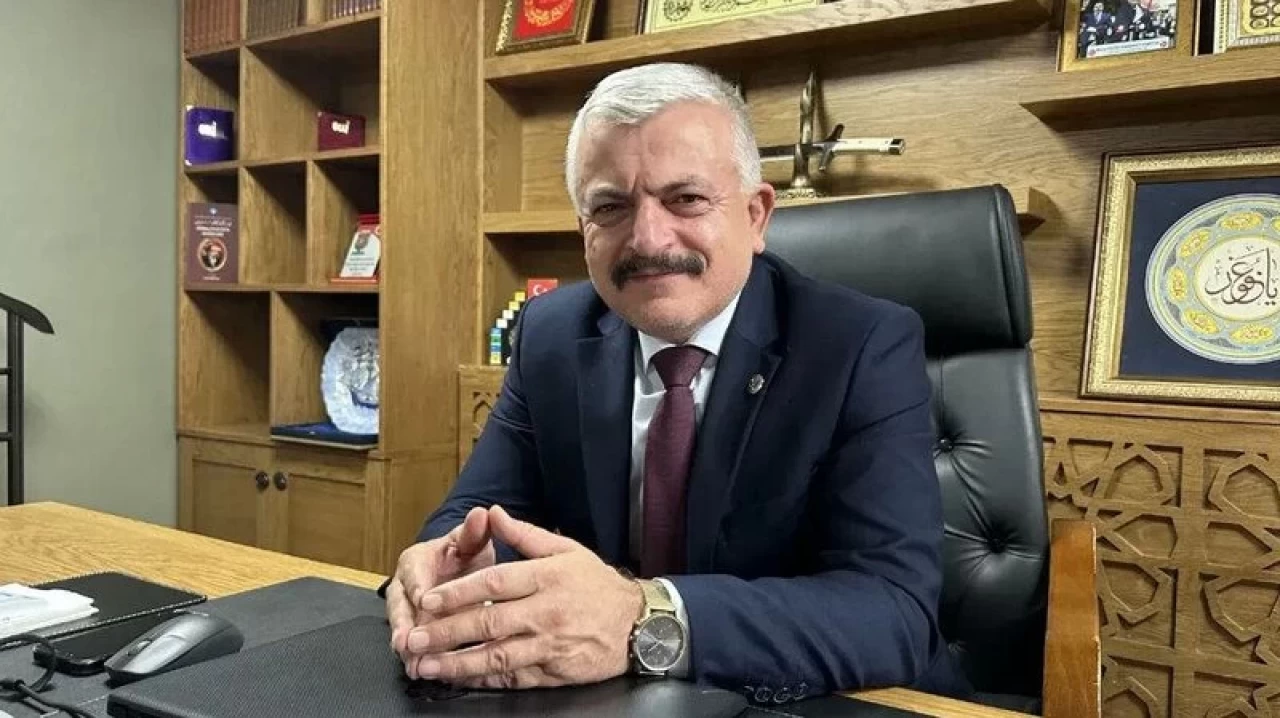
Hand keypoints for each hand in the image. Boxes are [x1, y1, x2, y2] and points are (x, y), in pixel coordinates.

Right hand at [386, 507, 494, 673]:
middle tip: (405, 642)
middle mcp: (404, 587)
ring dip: (407, 647)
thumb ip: (474, 530)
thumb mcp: (470, 540)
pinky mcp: (415, 630)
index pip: (413, 572)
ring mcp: (408, 612)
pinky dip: (417, 658)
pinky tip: (421, 671)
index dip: (417, 585)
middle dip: (402, 625)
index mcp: (415, 561)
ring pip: (403, 629)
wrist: (460, 570)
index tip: (422, 598)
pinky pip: (413, 645)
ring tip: (413, 664)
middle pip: (399, 607)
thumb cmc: (464, 553)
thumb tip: (482, 513)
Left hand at [404, 505, 642, 688]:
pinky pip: (513, 678)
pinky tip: (462, 680)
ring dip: (457, 663)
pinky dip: (485, 680)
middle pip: (488, 622)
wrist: (639, 625)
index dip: (457, 593)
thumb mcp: (566, 551)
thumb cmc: (598, 585)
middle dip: (446, 632)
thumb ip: (525, 534)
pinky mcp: (554, 671)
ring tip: (427, 666)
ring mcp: (549, 645)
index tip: (428, 600)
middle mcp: (546, 612)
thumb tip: (492, 513)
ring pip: (496, 656)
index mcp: (546, 577)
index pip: (494, 583)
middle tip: (414, 639)